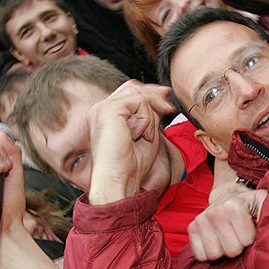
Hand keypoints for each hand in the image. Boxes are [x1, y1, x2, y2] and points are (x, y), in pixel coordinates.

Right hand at [87, 80, 175, 203]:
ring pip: (138, 95)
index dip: (149, 93)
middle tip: (168, 109)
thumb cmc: (130, 165)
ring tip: (145, 136)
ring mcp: (102, 108)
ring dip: (150, 116)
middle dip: (154, 97)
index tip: (166, 98)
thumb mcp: (146, 133)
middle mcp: (101, 109)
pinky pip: (138, 102)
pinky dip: (146, 119)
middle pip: (133, 88)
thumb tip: (162, 98)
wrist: (118, 179)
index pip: (128, 93)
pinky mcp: (109, 110)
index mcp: (106, 115)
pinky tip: (140, 135)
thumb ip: (150, 115)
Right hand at [189, 186, 266, 260]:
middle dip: (238, 246)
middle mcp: (214, 211)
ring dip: (224, 250)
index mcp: (233, 205)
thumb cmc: (251, 206)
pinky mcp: (191, 229)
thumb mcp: (265, 204)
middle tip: (239, 235)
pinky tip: (217, 241)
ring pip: (214, 254)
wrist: (230, 196)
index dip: (251, 238)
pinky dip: (210, 253)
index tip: (251, 229)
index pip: (246, 241)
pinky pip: (200, 256)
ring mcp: (200, 220)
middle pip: (230, 250)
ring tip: (229, 238)